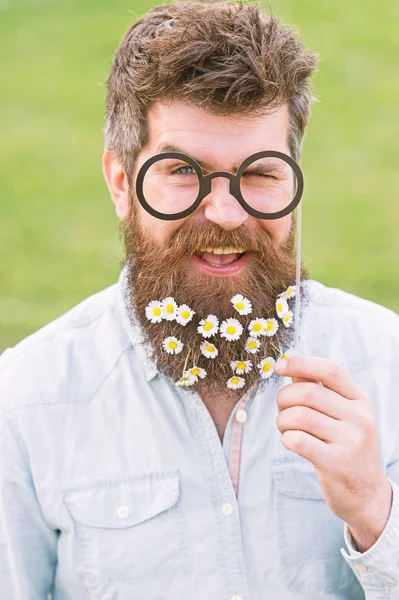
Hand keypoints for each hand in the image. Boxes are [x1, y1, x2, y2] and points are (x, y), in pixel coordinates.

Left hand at [274, 355, 392, 551]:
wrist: (367, 495)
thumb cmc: (346, 448)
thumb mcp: (342, 416)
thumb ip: (318, 390)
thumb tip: (290, 367)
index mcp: (359, 400)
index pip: (330, 370)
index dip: (300, 363)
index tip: (279, 367)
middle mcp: (359, 417)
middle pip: (307, 393)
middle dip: (284, 399)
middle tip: (282, 410)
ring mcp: (350, 440)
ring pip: (299, 416)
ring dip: (282, 421)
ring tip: (286, 429)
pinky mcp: (336, 463)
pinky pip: (297, 440)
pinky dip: (287, 438)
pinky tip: (292, 443)